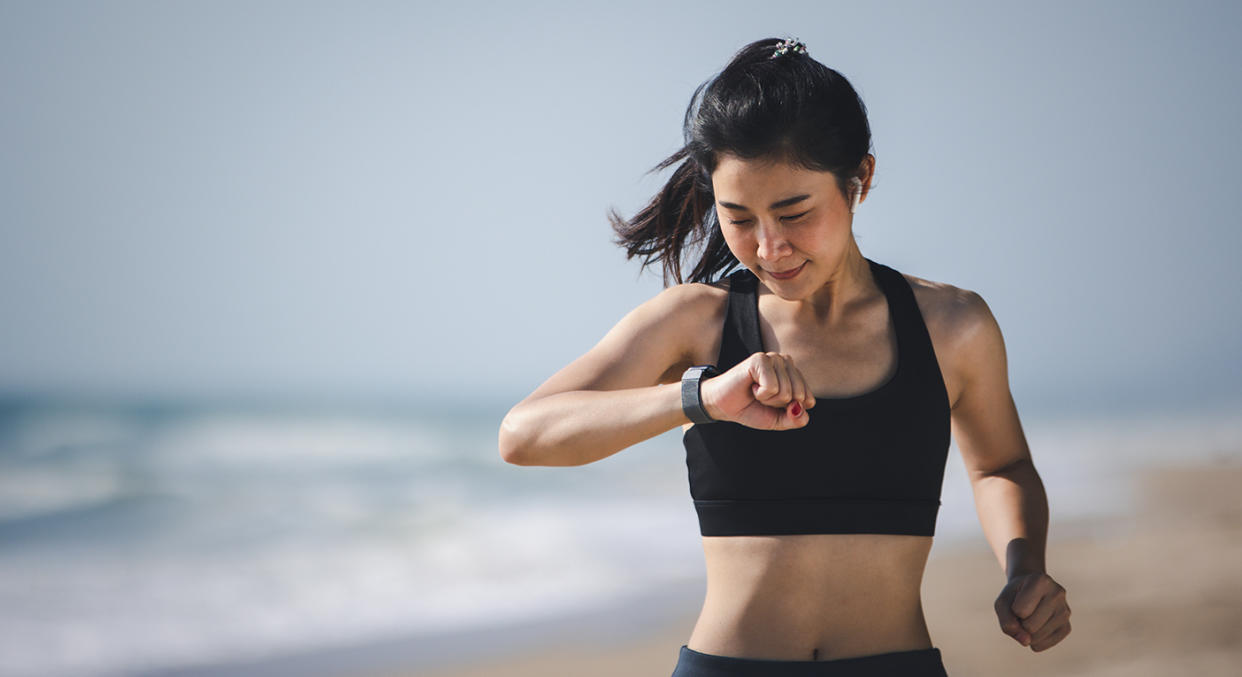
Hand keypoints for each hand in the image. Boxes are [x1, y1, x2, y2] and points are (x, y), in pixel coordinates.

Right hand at [700, 352, 815, 429]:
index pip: (809, 399)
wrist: (722, 406)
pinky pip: (772, 387)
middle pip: (798, 395)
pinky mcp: (760, 359)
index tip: (773, 405)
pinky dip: (760, 394)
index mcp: (794, 374)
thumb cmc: (751, 409)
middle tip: (762, 398)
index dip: (789, 410)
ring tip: (755, 391)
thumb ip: (796, 419)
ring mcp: (773, 358)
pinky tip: (751, 386)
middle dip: (778, 404)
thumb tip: (801, 408)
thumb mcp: (778, 420)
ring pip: (785, 391)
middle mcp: (786, 362)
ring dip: (767, 399)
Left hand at [995, 572, 1070, 650]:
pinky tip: (1036, 626)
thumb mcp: (1002, 603)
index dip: (1013, 609)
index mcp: (1041, 581)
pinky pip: (1042, 645)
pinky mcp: (1067, 627)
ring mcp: (1065, 611)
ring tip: (1030, 616)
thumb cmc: (1014, 596)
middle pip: (1029, 627)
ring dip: (1026, 632)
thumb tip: (1026, 642)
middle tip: (1024, 610)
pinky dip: (1033, 640)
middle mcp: (1057, 594)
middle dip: (1020, 622)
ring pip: (1036, 638)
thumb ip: (1006, 622)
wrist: (1030, 590)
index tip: (1018, 599)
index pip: (1020, 611)